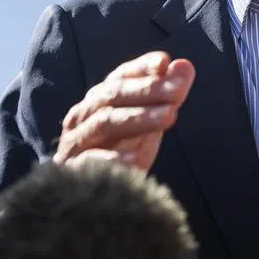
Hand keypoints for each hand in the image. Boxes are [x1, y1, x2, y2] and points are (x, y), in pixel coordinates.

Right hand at [52, 51, 195, 172]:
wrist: (88, 196)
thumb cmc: (121, 151)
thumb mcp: (146, 123)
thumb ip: (165, 95)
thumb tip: (186, 66)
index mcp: (100, 100)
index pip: (120, 77)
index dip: (141, 67)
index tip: (163, 62)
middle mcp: (83, 116)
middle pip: (113, 96)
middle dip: (148, 90)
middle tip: (178, 91)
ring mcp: (75, 142)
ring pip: (104, 123)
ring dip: (138, 118)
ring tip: (170, 116)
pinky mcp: (72, 170)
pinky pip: (91, 161)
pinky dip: (114, 158)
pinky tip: (137, 158)